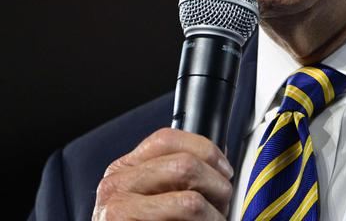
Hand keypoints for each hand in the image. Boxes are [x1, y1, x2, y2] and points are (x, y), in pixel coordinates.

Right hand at [92, 127, 233, 219]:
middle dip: (217, 185)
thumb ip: (175, 174)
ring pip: (190, 202)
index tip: (224, 169)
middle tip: (223, 203)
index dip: (205, 150)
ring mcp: (118, 212)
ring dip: (214, 214)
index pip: (167, 139)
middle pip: (184, 166)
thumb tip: (219, 164)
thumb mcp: (154, 193)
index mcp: (124, 169)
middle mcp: (115, 185)